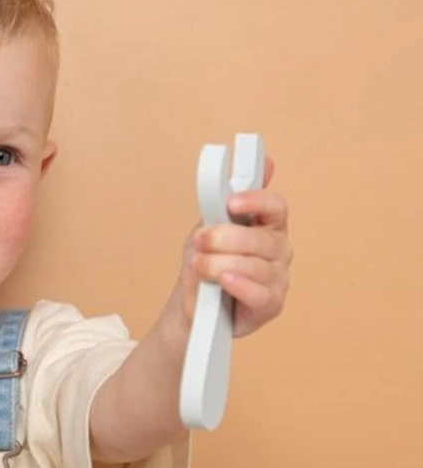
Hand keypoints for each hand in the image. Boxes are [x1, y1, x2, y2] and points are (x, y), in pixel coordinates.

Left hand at [179, 157, 291, 337]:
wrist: (190, 306)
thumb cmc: (204, 265)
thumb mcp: (208, 227)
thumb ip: (229, 198)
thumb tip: (266, 161)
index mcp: (266, 226)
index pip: (276, 206)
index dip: (257, 201)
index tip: (231, 203)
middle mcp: (278, 250)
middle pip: (264, 238)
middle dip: (225, 238)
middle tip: (199, 241)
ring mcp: (278, 278)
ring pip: (258, 266)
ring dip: (220, 264)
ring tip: (199, 266)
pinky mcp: (271, 304)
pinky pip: (260, 293)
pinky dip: (240, 285)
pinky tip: (225, 282)